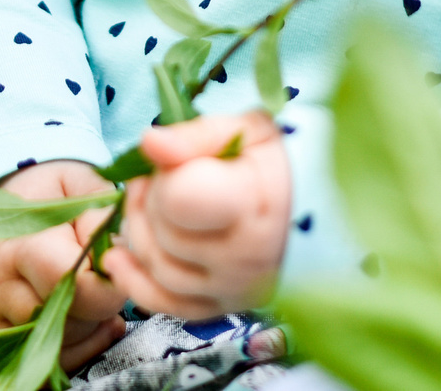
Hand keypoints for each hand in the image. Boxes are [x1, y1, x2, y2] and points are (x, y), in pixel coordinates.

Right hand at [0, 162, 129, 368]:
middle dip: (99, 305)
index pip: (79, 288)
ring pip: (60, 342)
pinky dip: (76, 344)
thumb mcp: (80, 183)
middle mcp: (3, 284)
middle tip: (103, 277)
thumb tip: (118, 248)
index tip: (118, 269)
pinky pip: (47, 357)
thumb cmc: (46, 192)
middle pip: (70, 321)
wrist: (0, 199)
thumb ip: (103, 213)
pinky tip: (87, 319)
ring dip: (87, 325)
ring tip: (90, 291)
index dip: (111, 284)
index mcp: (23, 245)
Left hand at [106, 112, 288, 319]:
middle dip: (149, 198)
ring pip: (157, 268)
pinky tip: (118, 256)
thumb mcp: (247, 131)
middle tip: (160, 176)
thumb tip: (148, 143)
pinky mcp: (220, 309)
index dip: (164, 176)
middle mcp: (243, 262)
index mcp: (253, 210)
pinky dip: (133, 281)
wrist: (322, 211)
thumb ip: (195, 135)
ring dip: (139, 231)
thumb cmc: (281, 163)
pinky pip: (163, 305)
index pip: (178, 201)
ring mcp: (231, 291)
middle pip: (162, 233)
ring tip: (152, 201)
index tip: (172, 161)